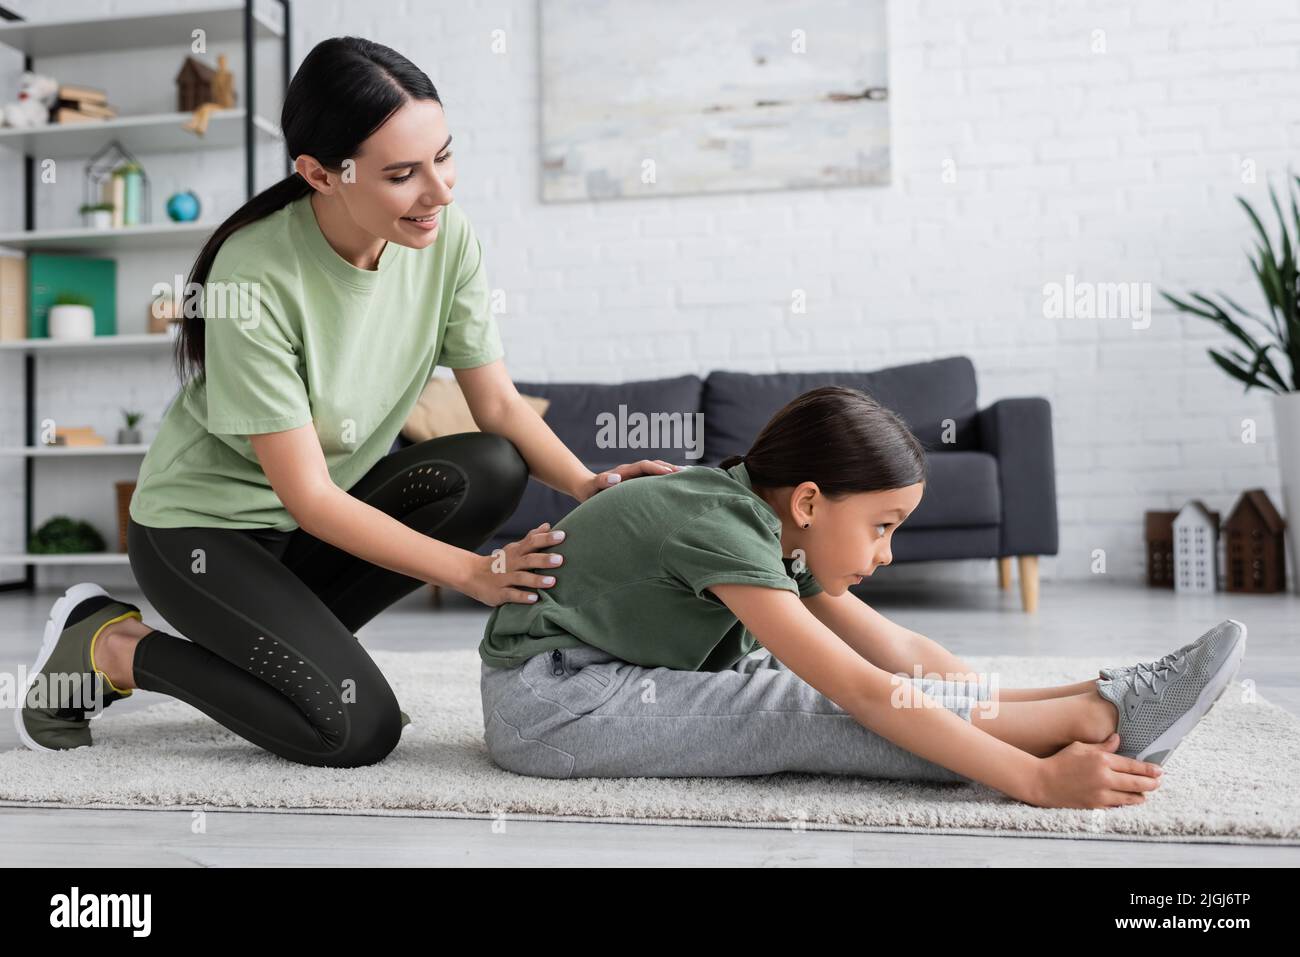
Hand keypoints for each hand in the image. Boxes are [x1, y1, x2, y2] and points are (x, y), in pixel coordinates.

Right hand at [456, 522, 565, 606]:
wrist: (471, 575)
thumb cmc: (500, 562)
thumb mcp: (514, 548)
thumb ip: (531, 538)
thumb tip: (548, 525)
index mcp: (516, 552)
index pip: (532, 542)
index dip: (547, 538)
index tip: (562, 535)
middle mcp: (511, 564)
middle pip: (528, 559)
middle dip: (544, 560)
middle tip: (560, 559)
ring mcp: (504, 579)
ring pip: (521, 578)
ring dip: (536, 580)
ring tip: (552, 581)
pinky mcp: (499, 593)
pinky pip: (511, 595)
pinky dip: (522, 597)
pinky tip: (535, 598)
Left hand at [573, 459, 681, 502]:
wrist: (586, 487)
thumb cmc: (589, 490)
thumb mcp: (592, 487)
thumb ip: (602, 482)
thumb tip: (616, 477)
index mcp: (624, 471)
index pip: (644, 466)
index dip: (657, 469)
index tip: (670, 474)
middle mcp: (632, 470)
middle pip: (654, 464)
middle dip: (669, 468)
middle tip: (686, 473)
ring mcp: (635, 475)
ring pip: (656, 469)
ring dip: (670, 471)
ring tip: (687, 476)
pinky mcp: (637, 481)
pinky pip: (653, 477)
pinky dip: (665, 478)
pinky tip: (677, 483)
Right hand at [1026, 735, 1163, 808]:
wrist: (1042, 782)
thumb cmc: (1060, 761)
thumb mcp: (1080, 747)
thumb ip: (1102, 746)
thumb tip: (1118, 739)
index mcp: (1102, 760)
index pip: (1133, 765)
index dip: (1149, 769)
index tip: (1159, 771)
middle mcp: (1104, 777)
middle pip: (1137, 783)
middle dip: (1151, 784)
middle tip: (1158, 783)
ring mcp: (1101, 794)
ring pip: (1131, 797)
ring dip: (1141, 796)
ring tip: (1145, 794)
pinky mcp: (1096, 806)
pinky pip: (1117, 806)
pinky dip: (1125, 804)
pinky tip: (1128, 801)